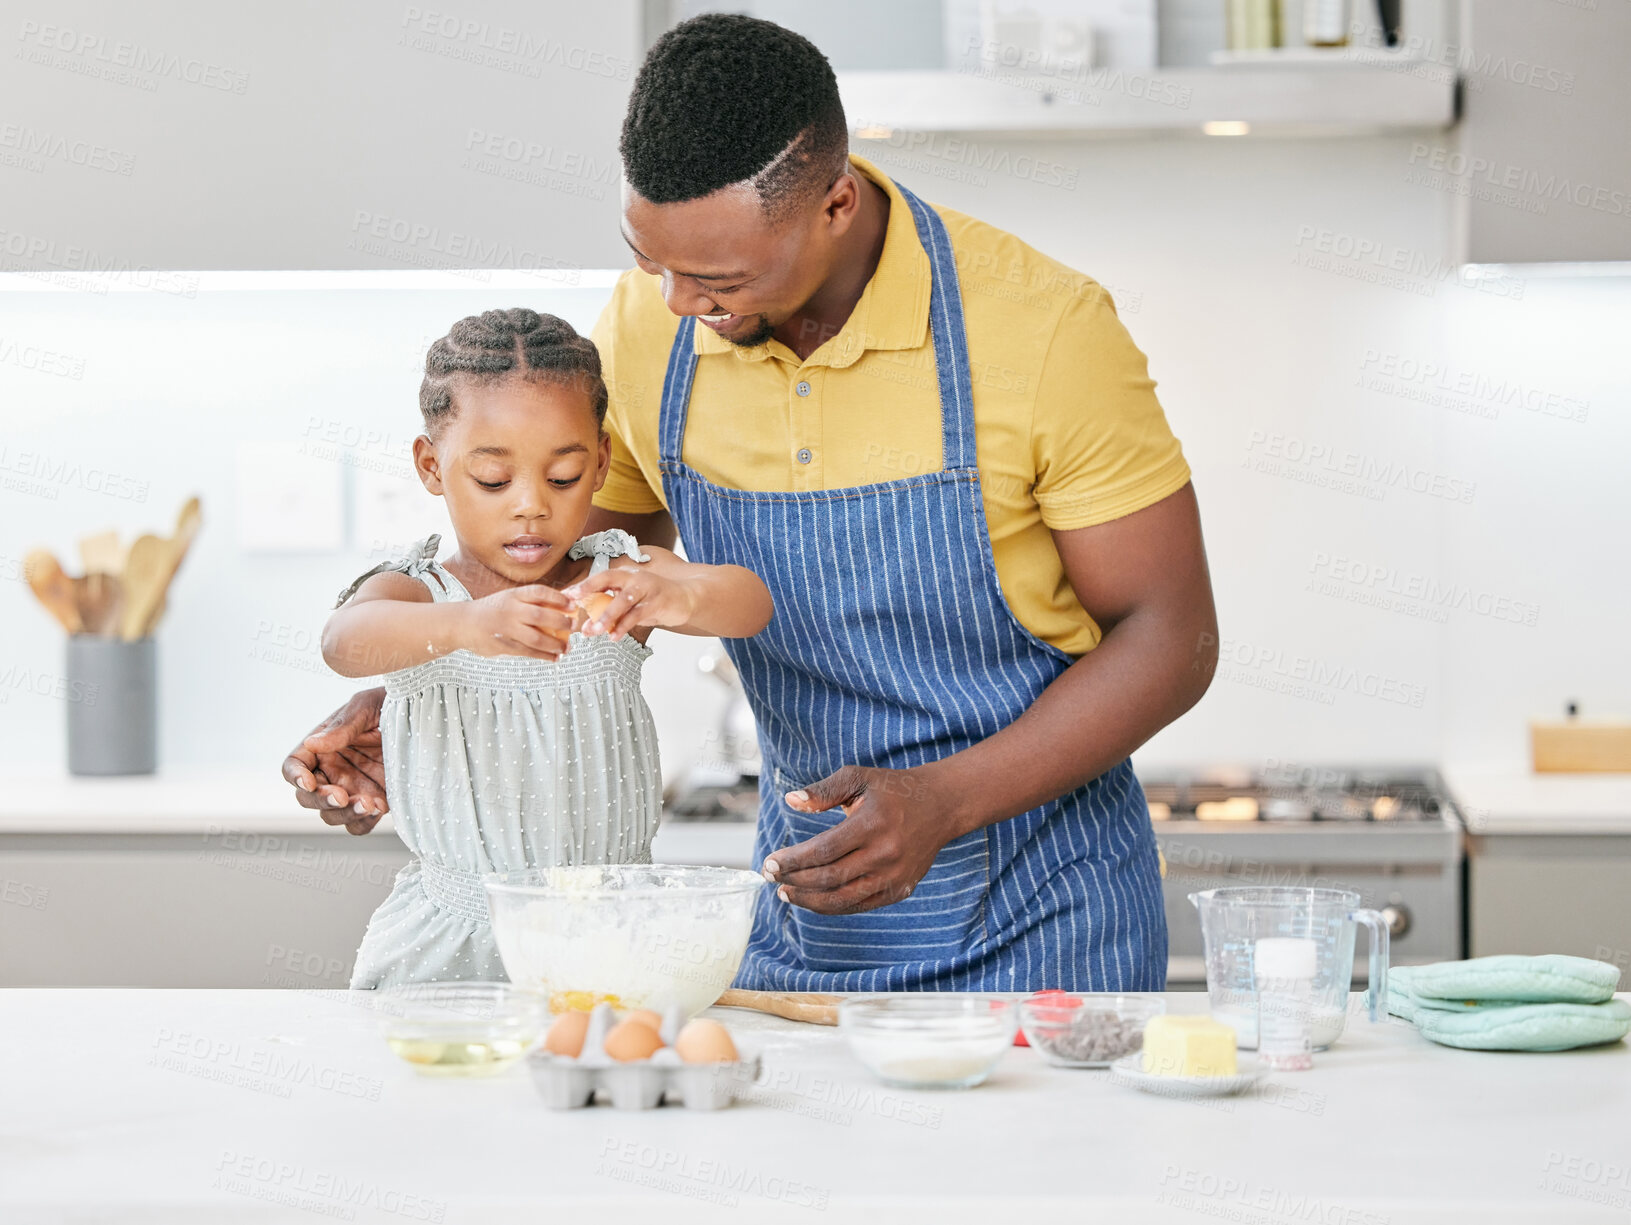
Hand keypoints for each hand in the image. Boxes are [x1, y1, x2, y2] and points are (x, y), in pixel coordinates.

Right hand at [281, 689, 388, 834]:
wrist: (428, 716)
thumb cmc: (391, 704)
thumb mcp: (367, 706)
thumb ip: (342, 726)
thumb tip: (313, 743)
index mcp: (322, 746)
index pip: (294, 765)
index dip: (295, 776)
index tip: (309, 782)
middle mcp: (332, 771)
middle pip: (308, 797)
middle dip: (321, 801)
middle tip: (342, 796)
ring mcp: (353, 789)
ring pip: (332, 815)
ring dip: (345, 815)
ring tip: (368, 804)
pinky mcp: (375, 801)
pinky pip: (360, 823)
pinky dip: (365, 822)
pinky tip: (380, 808)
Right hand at [464, 586, 575, 658]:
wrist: (463, 623)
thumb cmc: (491, 610)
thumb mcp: (509, 598)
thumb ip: (531, 601)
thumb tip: (563, 604)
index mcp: (513, 595)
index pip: (539, 592)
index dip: (559, 598)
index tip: (572, 604)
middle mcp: (510, 610)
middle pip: (541, 616)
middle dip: (562, 622)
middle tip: (574, 626)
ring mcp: (506, 629)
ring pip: (536, 638)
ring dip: (556, 644)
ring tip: (567, 647)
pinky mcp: (503, 646)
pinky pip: (528, 652)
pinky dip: (544, 656)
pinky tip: (554, 656)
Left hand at [563, 568, 697, 640]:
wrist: (686, 597)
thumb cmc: (655, 600)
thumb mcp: (632, 599)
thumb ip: (613, 606)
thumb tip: (588, 621)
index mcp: (625, 575)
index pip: (599, 577)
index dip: (582, 586)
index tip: (564, 596)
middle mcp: (634, 577)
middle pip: (607, 579)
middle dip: (589, 590)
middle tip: (572, 603)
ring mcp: (647, 588)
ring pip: (622, 601)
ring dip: (606, 616)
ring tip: (592, 631)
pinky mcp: (657, 602)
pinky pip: (637, 615)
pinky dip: (625, 626)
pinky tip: (614, 637)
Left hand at [759, 765, 958, 914]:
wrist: (941, 805)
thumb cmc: (893, 789)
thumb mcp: (859, 778)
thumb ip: (824, 791)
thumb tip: (791, 800)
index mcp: (872, 825)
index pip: (822, 851)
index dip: (792, 860)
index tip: (769, 862)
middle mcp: (885, 854)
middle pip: (828, 878)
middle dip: (794, 880)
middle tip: (770, 877)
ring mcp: (894, 876)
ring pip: (842, 899)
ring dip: (808, 900)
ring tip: (786, 893)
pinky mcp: (900, 889)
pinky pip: (859, 905)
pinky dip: (832, 906)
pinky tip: (813, 898)